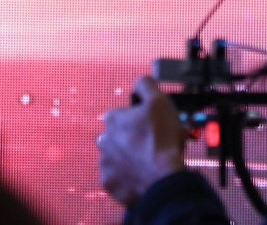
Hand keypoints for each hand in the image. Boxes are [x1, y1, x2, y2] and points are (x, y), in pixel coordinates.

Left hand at [97, 76, 186, 205]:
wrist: (163, 178)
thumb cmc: (161, 138)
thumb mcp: (159, 101)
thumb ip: (146, 85)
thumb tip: (139, 82)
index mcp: (112, 119)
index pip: (123, 115)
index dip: (140, 120)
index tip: (153, 127)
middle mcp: (103, 140)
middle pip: (119, 136)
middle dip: (132, 139)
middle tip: (152, 146)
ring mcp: (105, 164)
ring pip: (117, 157)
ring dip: (128, 158)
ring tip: (148, 162)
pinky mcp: (109, 184)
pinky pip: (118, 178)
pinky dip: (127, 178)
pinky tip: (142, 176)